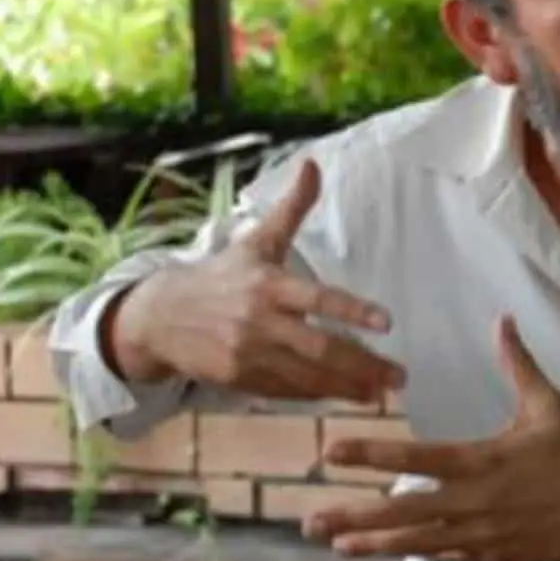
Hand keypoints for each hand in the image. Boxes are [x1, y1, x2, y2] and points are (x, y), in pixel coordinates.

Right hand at [115, 158, 404, 402]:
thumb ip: (291, 208)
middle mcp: (259, 321)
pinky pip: (285, 391)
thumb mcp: (257, 240)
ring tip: (380, 393)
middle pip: (319, 348)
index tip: (387, 323)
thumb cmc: (222, 275)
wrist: (160, 316)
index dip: (352, 311)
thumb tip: (313, 164)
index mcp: (268, 285)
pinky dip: (316, 395)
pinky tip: (344, 396)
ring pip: (306, 376)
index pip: (317, 298)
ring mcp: (247, 354)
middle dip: (362, 364)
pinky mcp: (238, 379)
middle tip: (399, 375)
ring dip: (346, 387)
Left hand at [303, 316, 559, 560]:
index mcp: (484, 461)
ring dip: (375, 545)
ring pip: (418, 544)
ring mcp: (484, 538)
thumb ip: (519, 364)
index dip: (370, 455)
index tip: (331, 451)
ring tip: (337, 544)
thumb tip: (503, 320)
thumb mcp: (548, 405)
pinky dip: (417, 557)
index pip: (415, 459)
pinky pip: (447, 559)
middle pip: (403, 513)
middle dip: (355, 517)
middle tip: (312, 519)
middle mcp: (476, 503)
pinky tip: (387, 556)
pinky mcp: (495, 560)